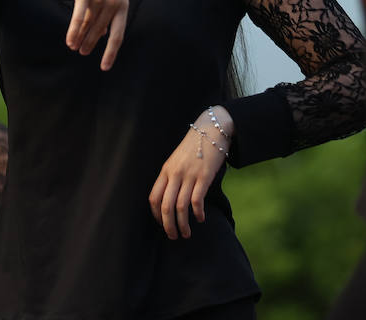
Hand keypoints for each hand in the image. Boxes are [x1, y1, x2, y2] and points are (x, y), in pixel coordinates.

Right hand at [66, 0, 128, 69]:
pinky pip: (79, 17)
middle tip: (82, 53)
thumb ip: (109, 15)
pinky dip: (73, 31)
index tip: (104, 67)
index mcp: (123, 5)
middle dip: (90, 44)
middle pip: (99, 32)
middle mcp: (114, 3)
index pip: (118, 35)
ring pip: (88, 26)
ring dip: (80, 39)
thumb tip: (104, 37)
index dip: (111, 53)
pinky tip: (69, 41)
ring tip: (74, 47)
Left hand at [149, 106, 232, 239]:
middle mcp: (175, 174)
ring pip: (180, 207)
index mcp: (165, 170)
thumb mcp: (177, 159)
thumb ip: (172, 176)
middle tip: (173, 236)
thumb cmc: (195, 146)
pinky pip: (197, 201)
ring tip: (186, 233)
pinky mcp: (204, 177)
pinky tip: (200, 219)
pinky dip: (197, 213)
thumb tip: (169, 198)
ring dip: (183, 224)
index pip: (154, 197)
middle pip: (165, 206)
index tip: (161, 224)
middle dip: (167, 225)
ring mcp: (189, 175)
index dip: (156, 214)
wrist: (211, 129)